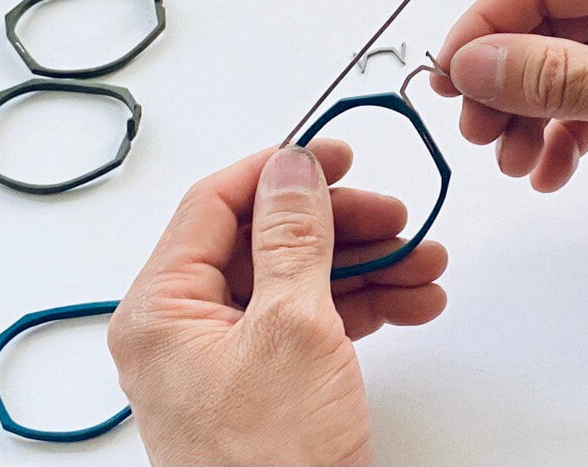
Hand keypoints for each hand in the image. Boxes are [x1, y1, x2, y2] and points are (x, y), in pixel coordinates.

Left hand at [108, 143, 447, 466]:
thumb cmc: (271, 462)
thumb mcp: (291, 329)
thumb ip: (292, 238)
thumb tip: (293, 167)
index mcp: (161, 310)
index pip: (215, 205)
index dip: (279, 169)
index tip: (336, 151)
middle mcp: (186, 330)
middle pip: (266, 242)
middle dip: (342, 226)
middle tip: (396, 215)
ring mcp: (228, 360)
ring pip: (300, 282)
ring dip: (368, 267)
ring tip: (426, 263)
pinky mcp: (268, 386)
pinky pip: (315, 324)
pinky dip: (366, 309)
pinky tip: (416, 302)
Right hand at [433, 0, 587, 232]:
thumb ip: (546, 76)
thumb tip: (472, 62)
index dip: (483, 29)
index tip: (448, 79)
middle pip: (545, 24)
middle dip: (506, 82)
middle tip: (478, 133)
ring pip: (566, 65)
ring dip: (533, 113)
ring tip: (514, 161)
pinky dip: (570, 130)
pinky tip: (552, 169)